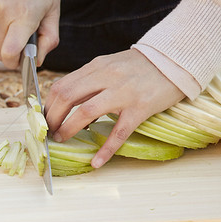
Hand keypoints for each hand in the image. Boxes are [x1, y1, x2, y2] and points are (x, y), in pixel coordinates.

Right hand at [0, 0, 60, 68]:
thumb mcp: (54, 8)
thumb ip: (49, 38)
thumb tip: (38, 61)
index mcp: (24, 16)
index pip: (9, 53)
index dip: (13, 63)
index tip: (20, 62)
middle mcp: (3, 12)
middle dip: (11, 51)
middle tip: (24, 39)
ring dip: (6, 32)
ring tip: (19, 13)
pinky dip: (0, 18)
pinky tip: (10, 2)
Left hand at [45, 49, 185, 167]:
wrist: (177, 59)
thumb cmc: (141, 66)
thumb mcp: (111, 65)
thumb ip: (90, 80)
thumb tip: (66, 101)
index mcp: (97, 66)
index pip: (62, 86)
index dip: (48, 105)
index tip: (44, 118)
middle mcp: (107, 77)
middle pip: (67, 97)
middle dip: (52, 118)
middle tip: (49, 132)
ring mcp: (123, 92)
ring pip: (86, 112)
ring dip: (69, 129)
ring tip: (62, 139)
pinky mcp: (140, 108)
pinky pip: (119, 132)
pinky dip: (106, 150)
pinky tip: (97, 162)